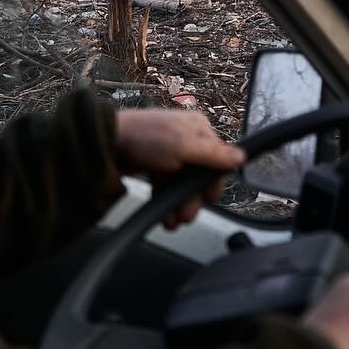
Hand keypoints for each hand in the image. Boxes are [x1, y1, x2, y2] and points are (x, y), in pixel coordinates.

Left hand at [114, 109, 244, 229]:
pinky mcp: (156, 165)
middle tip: (185, 215)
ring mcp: (171, 153)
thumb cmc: (144, 138)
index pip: (218, 161)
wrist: (106, 143)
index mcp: (199, 129)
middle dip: (193, 199)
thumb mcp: (185, 147)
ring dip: (180, 204)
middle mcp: (187, 139)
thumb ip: (215, 155)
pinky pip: (168, 186)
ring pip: (184, 185)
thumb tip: (242, 157)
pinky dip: (167, 200)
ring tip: (173, 220)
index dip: (211, 184)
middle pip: (201, 177)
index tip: (205, 199)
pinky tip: (165, 214)